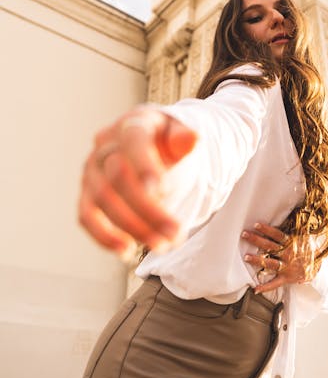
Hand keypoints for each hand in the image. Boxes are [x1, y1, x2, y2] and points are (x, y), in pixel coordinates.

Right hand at [78, 107, 196, 257]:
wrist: (153, 149)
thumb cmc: (168, 142)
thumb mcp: (181, 135)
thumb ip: (184, 138)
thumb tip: (191, 139)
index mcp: (133, 124)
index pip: (134, 140)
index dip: (145, 165)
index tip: (163, 191)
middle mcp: (106, 146)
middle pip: (117, 177)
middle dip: (147, 209)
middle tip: (175, 232)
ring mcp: (92, 170)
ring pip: (101, 201)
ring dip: (131, 227)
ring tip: (162, 245)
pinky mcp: (87, 194)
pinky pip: (86, 216)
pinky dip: (104, 237)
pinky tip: (128, 252)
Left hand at [242, 222, 318, 293]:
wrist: (318, 265)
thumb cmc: (307, 249)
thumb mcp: (303, 237)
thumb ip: (294, 230)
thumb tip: (292, 214)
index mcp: (291, 243)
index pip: (277, 234)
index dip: (267, 229)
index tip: (256, 224)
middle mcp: (288, 254)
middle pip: (270, 246)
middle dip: (256, 240)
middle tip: (244, 234)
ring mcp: (287, 266)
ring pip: (270, 263)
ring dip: (258, 260)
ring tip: (246, 257)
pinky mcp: (287, 278)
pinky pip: (275, 283)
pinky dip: (265, 287)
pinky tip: (256, 289)